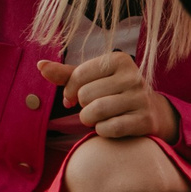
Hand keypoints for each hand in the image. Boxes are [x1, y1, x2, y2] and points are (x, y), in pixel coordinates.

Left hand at [37, 52, 179, 140]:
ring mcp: (141, 98)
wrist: (150, 112)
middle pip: (85, 95)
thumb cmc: (113, 93)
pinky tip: (110, 128)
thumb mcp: (92, 80)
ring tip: (98, 119)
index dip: (70, 91)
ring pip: (95, 112)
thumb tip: (40, 65)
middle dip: (83, 107)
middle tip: (94, 108)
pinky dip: (103, 132)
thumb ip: (66, 74)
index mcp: (119, 59)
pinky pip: (110, 128)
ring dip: (90, 120)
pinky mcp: (145, 120)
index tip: (74, 98)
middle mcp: (133, 76)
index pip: (78, 75)